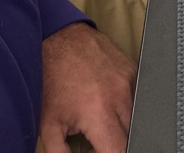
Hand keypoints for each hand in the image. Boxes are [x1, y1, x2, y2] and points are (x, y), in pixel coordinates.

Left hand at [38, 22, 136, 152]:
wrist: (58, 41)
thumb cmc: (50, 82)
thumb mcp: (48, 126)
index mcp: (98, 114)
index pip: (119, 149)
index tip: (100, 150)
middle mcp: (119, 96)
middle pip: (130, 133)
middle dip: (114, 141)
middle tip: (97, 137)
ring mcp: (129, 80)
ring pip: (135, 114)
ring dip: (121, 122)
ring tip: (99, 116)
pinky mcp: (133, 68)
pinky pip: (136, 94)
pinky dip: (124, 103)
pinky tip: (106, 98)